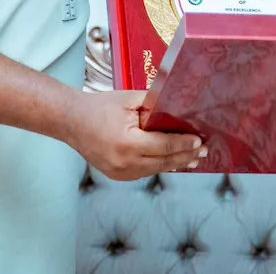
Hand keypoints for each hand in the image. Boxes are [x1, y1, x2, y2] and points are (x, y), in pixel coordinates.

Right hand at [61, 90, 205, 180]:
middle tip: (203, 152)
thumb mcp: (129, 99)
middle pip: (163, 162)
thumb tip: (178, 108)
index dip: (184, 144)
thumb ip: (154, 105)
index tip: (199, 141)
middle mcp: (123, 162)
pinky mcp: (116, 175)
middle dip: (185, 156)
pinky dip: (159, 166)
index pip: (164, 145)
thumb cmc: (100, 106)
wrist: (71, 121)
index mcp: (127, 143)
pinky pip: (144, 172)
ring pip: (155, 170)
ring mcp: (119, 172)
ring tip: (192, 159)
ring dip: (175, 164)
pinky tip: (171, 162)